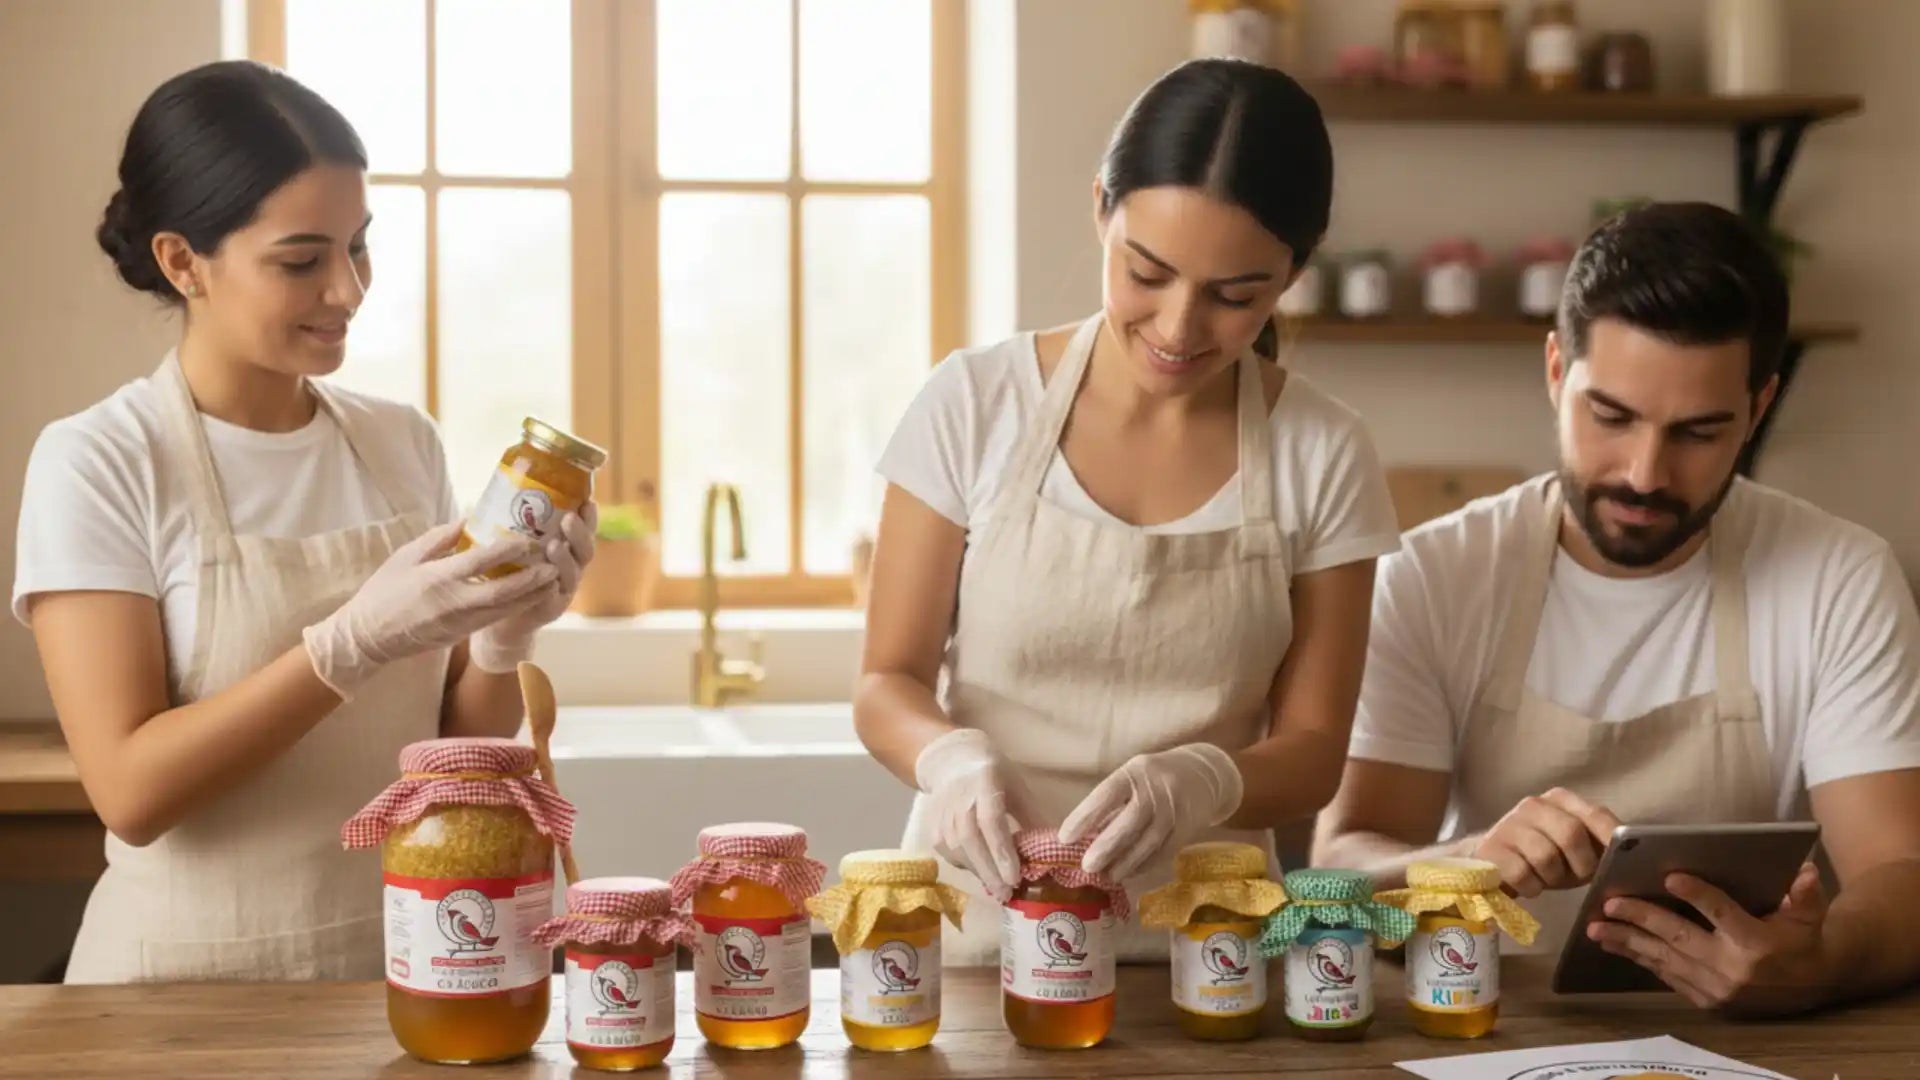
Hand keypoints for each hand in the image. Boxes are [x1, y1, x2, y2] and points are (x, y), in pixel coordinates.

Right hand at [303, 522, 556, 698]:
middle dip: (531, 580)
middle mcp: (452, 603)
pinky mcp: (460, 635)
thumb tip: (470, 517)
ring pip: (502, 609)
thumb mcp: (406, 556)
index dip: (505, 551)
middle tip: (554, 564)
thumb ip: (441, 538)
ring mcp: (458, 622)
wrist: (368, 637)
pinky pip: (493, 619)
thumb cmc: (383, 591)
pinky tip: (530, 595)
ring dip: (530, 595)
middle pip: (501, 592)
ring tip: (552, 579)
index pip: (478, 563)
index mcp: (436, 579)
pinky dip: (514, 607)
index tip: (527, 539)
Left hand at [469, 505, 596, 672]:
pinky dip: (552, 588)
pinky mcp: (551, 609)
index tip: (587, 499)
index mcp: (566, 548)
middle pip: (585, 549)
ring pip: (572, 573)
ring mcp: (563, 589)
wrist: (501, 617)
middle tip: (568, 518)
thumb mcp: (515, 547)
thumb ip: (513, 526)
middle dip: (580, 533)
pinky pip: (555, 597)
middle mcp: (571, 568)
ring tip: (554, 546)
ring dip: (566, 559)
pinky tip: (546, 580)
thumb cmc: (508, 575)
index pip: (583, 528)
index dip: (588, 516)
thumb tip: (487, 496)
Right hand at [914, 728, 1023, 902]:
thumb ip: (1032, 816)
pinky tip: (982, 873)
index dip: (1002, 851)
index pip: (990, 821)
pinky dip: (966, 866)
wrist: (951, 763)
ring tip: (998, 889)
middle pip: (971, 840)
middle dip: (990, 870)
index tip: (1015, 877)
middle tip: (1007, 893)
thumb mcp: (1018, 787)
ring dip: (978, 872)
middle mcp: (958, 799)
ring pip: (957, 850)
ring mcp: (942, 814)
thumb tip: (1054, 849)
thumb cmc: (993, 774)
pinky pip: (948, 853)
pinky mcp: (933, 826)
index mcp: (983, 783)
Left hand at [1058, 744, 1243, 881]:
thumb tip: (1084, 835)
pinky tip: (1129, 873)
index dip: (1085, 816)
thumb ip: (1113, 801)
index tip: (1065, 837)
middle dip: (1106, 846)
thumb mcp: (1133, 776)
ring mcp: (1175, 811)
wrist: (1205, 775)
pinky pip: (1163, 852)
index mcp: (1136, 772)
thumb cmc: (1156, 777)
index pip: (1107, 794)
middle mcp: (1157, 790)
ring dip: (1125, 862)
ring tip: (1107, 876)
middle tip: (1087, 865)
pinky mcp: (1187, 829)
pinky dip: (1144, 865)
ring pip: (1148, 841)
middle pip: (1130, 821)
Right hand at [1470, 787, 1621, 897]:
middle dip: (1581, 864)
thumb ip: (1596, 844)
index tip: (1621, 861)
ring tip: (1546, 880)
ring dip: (1552, 878)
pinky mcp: (1490, 848)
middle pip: (1571, 833)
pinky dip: (1531, 887)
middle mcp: (1534, 805)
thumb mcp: (1572, 848)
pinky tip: (1527, 885)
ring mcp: (1509, 824)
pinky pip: (1522, 874)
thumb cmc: (1541, 857)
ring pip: (1545, 857)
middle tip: (1578, 878)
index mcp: (1560, 799)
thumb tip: (1629, 857)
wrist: (1489, 862)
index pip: (1596, 814)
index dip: (1612, 838)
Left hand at [1587, 862, 1830, 1014]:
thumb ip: (1805, 894)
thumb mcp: (1810, 916)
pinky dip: (1641, 959)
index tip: (1670, 877)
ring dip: (1628, 942)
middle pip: (1680, 936)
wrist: (1811, 988)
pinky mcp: (1706, 1001)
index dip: (1697, 895)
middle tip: (1610, 904)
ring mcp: (1716, 988)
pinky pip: (1667, 976)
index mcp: (1756, 942)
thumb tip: (1804, 870)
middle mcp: (1732, 968)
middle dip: (1642, 918)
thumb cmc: (1803, 941)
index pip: (1721, 914)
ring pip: (1664, 959)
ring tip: (1596, 928)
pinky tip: (1615, 945)